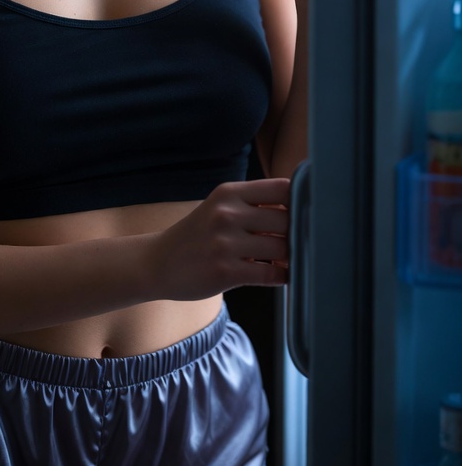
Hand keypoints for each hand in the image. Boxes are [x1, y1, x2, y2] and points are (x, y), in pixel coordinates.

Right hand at [153, 178, 290, 300]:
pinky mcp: (225, 272)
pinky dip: (283, 276)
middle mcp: (227, 214)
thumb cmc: (197, 235)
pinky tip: (280, 275)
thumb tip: (301, 211)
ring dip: (292, 257)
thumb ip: (253, 205)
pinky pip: (271, 274)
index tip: (307, 213)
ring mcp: (225, 243)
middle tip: (303, 242)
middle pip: (287, 220)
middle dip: (299, 233)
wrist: (158, 262)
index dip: (301, 201)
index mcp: (229, 192)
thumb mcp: (219, 207)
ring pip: (282, 249)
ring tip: (289, 259)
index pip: (282, 188)